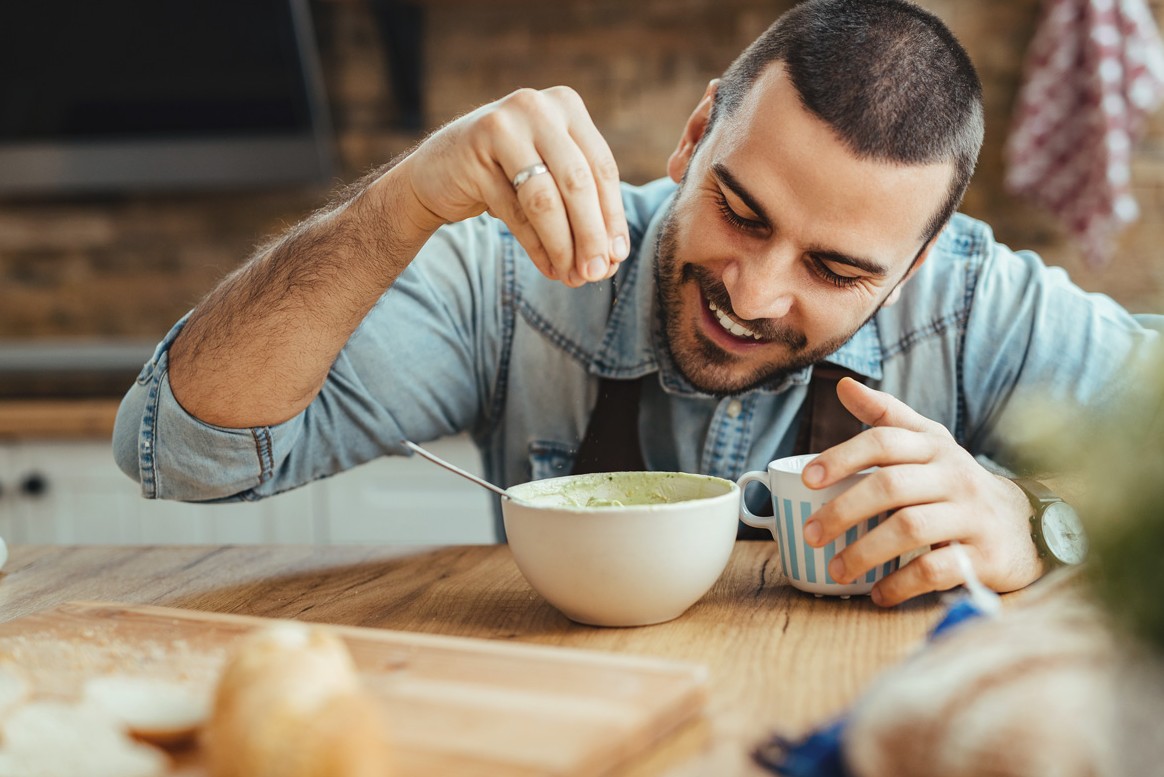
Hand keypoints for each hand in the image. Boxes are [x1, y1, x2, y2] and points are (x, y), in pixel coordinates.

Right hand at [400, 86, 629, 286]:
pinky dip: (536, 246)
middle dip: (591, 234)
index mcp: (566, 104)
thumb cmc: (505, 175)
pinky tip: (549, 267)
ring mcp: (503, 126)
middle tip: (597, 273)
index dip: (612, 215)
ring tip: (572, 277)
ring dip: (563, 245)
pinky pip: (514, 211)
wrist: (437, 172)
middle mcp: (537, 107)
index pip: (601, 166)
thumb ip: (582, 204)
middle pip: (576, 182)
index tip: (618, 256)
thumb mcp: (549, 175)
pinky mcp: (474, 153)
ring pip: (545, 199)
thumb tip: (613, 256)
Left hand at [802, 378, 1042, 606]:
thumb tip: (844, 385)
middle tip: (811, 533)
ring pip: (910, 528)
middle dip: (844, 510)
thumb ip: (887, 416)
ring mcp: (971, 517)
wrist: (1026, 525)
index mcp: (934, 447)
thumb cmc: (957, 483)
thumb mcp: (929, 443)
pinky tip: (878, 593)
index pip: (883, 441)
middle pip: (890, 486)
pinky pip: (937, 569)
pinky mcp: (984, 557)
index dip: (842, 457)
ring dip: (865, 551)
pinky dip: (902, 583)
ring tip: (835, 569)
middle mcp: (954, 476)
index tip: (807, 480)